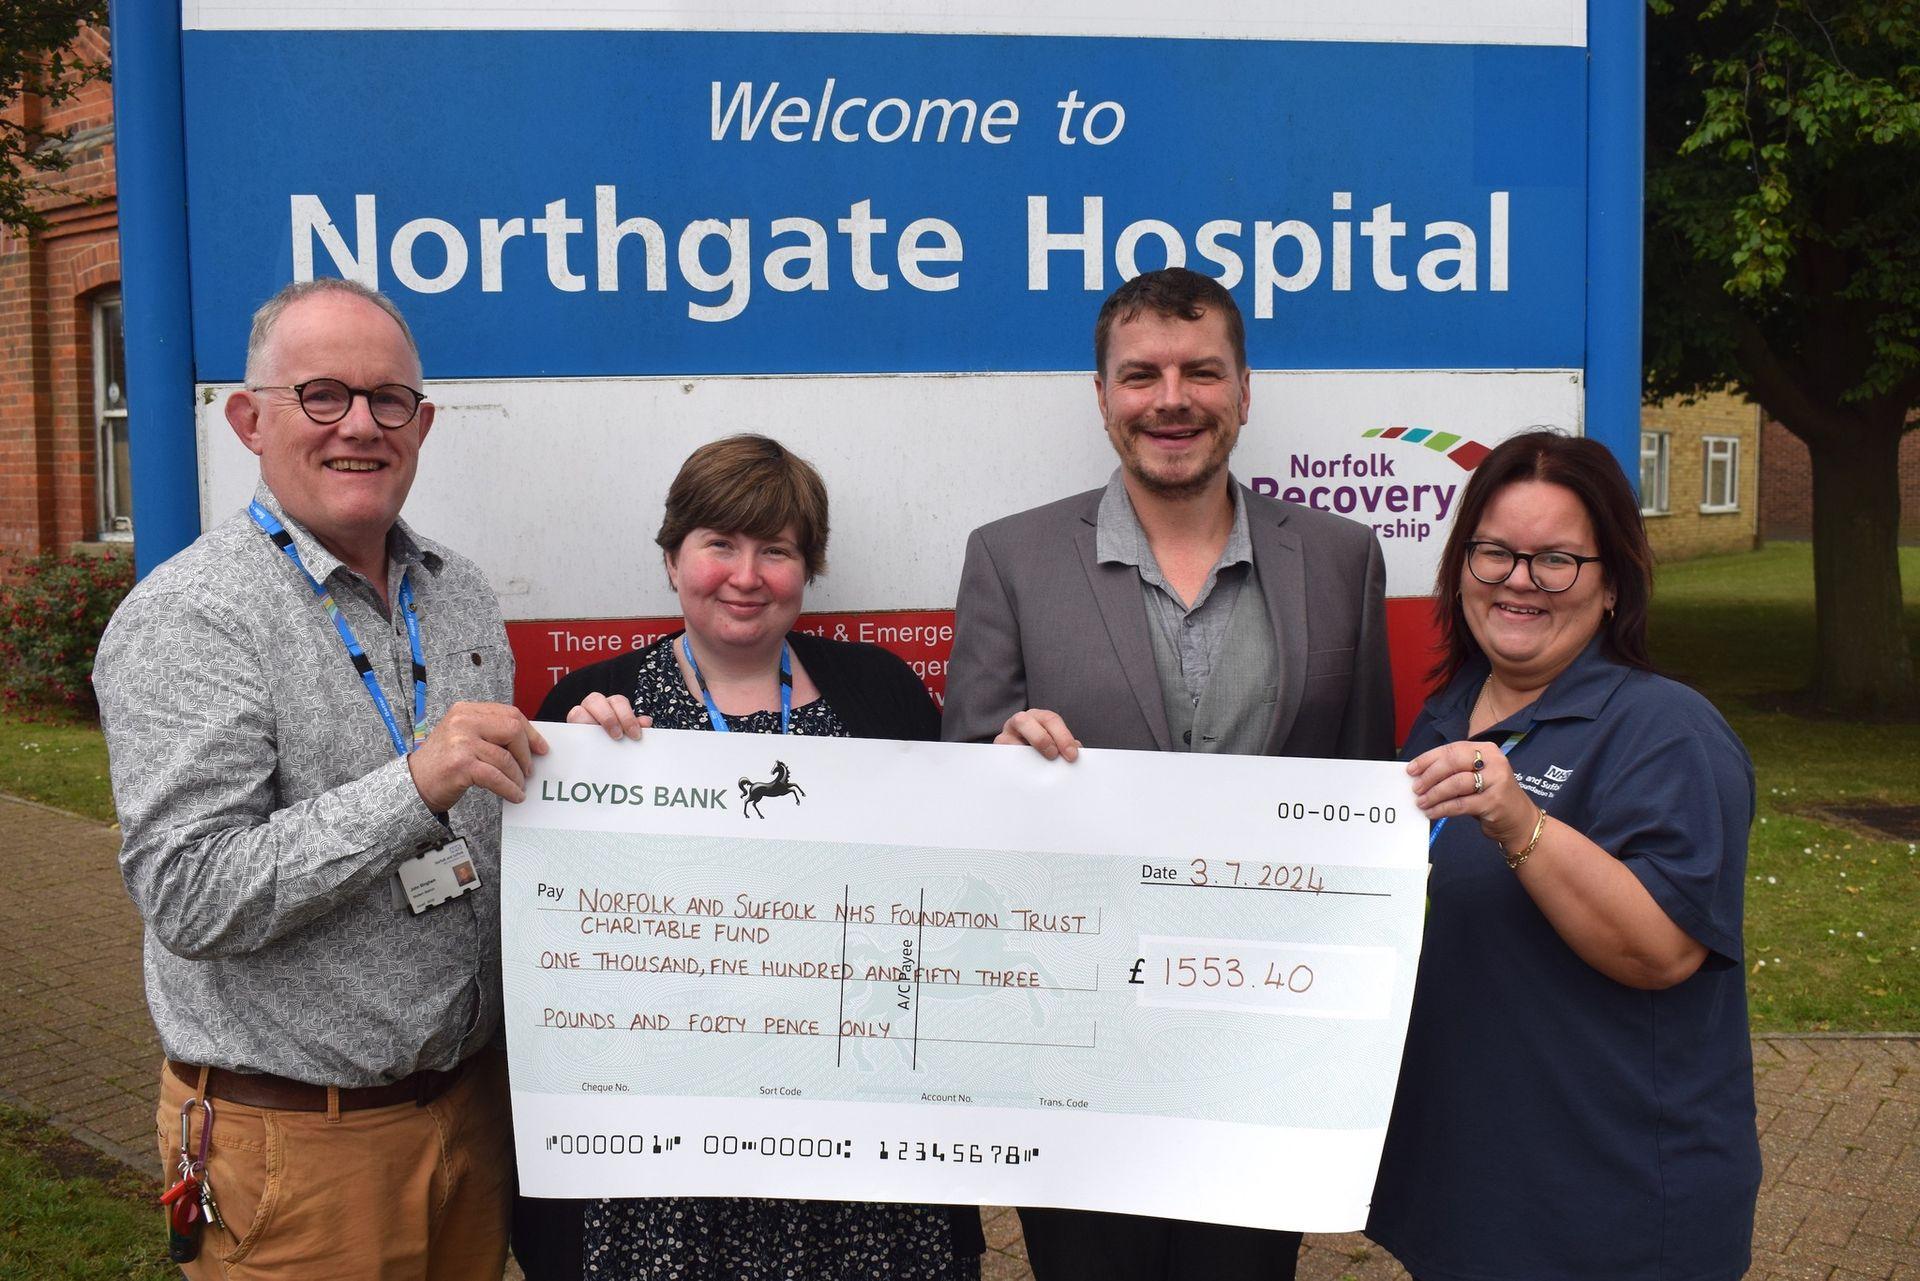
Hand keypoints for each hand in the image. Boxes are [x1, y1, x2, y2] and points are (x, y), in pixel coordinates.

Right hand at [408, 701, 549, 809]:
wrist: (413, 783)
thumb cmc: (443, 762)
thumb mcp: (463, 735)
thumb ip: (490, 732)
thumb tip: (528, 743)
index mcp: (466, 710)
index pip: (509, 714)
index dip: (529, 732)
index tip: (540, 748)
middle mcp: (463, 722)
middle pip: (513, 730)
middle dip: (525, 753)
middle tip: (528, 770)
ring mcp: (461, 742)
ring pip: (506, 758)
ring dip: (517, 776)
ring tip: (519, 786)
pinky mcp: (461, 765)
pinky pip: (497, 777)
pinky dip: (510, 788)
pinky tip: (514, 795)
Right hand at [565, 693, 651, 740]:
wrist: (595, 751)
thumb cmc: (613, 738)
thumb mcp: (626, 732)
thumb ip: (635, 726)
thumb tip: (646, 722)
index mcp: (610, 704)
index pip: (618, 701)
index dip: (627, 716)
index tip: (635, 734)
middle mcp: (592, 706)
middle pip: (595, 699)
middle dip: (608, 717)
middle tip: (618, 736)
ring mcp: (578, 716)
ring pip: (578, 712)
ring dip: (589, 723)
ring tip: (600, 740)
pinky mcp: (569, 730)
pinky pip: (569, 728)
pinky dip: (577, 734)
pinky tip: (586, 745)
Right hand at [993, 709, 1080, 762]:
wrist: (1025, 759)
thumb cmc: (1046, 750)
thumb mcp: (1057, 745)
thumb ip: (1065, 746)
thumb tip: (1076, 751)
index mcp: (1039, 717)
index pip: (1050, 720)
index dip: (1063, 737)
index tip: (1072, 755)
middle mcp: (1020, 721)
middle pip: (1024, 721)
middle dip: (1041, 738)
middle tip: (1053, 755)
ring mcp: (1006, 735)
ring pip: (1008, 738)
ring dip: (1023, 753)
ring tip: (1037, 766)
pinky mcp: (998, 751)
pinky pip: (1002, 756)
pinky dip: (1013, 764)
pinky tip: (1025, 774)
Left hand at [1406, 739, 1536, 848]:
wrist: (1520, 820)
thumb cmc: (1491, 796)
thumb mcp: (1475, 777)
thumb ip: (1453, 771)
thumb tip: (1419, 774)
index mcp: (1486, 750)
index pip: (1452, 749)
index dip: (1428, 759)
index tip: (1411, 770)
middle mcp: (1494, 762)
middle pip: (1453, 762)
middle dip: (1430, 775)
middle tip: (1415, 788)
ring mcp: (1496, 781)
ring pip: (1456, 783)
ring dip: (1434, 794)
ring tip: (1421, 802)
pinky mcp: (1494, 802)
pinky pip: (1461, 804)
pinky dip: (1442, 808)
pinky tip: (1432, 813)